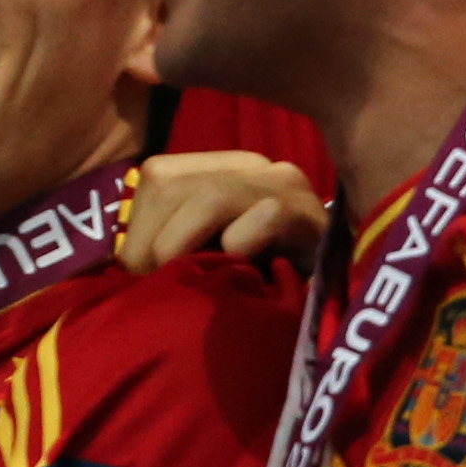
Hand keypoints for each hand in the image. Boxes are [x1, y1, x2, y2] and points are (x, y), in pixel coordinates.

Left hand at [119, 148, 328, 271]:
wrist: (343, 300)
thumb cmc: (264, 283)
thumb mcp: (211, 257)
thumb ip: (173, 246)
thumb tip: (122, 264)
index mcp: (220, 168)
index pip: (158, 176)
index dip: (139, 230)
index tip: (140, 277)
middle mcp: (251, 166)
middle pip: (172, 182)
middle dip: (154, 243)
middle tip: (159, 289)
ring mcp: (284, 185)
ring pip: (211, 198)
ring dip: (185, 248)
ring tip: (189, 286)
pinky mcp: (312, 214)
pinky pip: (265, 216)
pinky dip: (242, 246)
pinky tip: (244, 273)